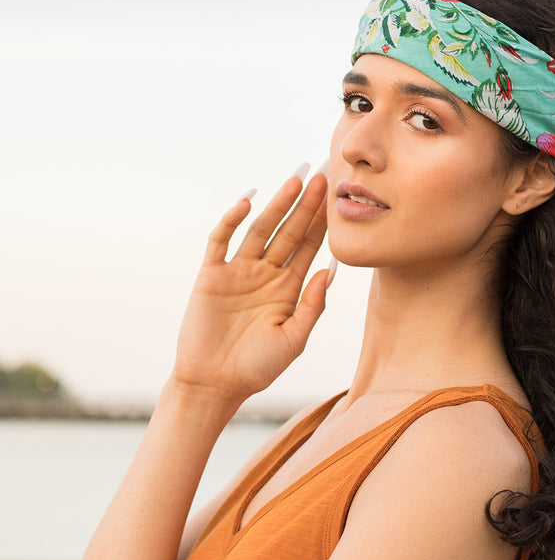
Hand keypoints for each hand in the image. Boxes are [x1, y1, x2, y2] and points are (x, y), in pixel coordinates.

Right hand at [172, 168, 328, 408]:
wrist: (214, 385)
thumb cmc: (257, 368)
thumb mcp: (294, 340)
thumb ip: (312, 306)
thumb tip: (331, 270)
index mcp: (288, 289)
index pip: (309, 247)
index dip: (322, 221)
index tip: (339, 195)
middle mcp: (265, 274)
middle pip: (289, 231)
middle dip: (306, 204)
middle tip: (323, 174)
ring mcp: (238, 272)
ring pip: (260, 230)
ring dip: (277, 204)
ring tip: (295, 180)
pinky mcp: (211, 275)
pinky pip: (221, 241)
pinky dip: (232, 220)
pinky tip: (248, 202)